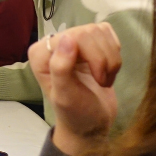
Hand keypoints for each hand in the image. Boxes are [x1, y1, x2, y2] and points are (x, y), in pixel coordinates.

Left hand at [30, 24, 120, 155]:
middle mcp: (53, 43)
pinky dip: (114, 53)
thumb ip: (60, 68)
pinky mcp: (89, 43)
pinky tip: (108, 70)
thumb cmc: (76, 113)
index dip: (94, 57)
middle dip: (104, 60)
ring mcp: (72, 41)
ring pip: (101, 32)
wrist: (92, 123)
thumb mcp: (65, 96)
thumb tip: (66, 37)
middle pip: (90, 32)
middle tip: (102, 81)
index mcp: (41, 53)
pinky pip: (107, 32)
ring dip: (111, 59)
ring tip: (104, 79)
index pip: (74, 36)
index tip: (98, 80)